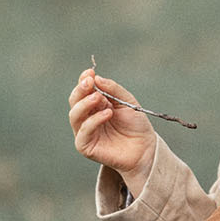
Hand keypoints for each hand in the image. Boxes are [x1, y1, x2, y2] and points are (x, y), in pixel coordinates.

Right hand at [67, 67, 157, 193]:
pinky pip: (84, 131)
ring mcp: (85, 132)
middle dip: (80, 90)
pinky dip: (93, 120)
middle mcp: (87, 117)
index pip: (83, 90)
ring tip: (98, 97)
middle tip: (89, 82)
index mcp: (94, 105)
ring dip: (84, 104)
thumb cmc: (136, 125)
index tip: (89, 72)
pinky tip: (107, 113)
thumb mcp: (127, 102)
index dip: (84, 80)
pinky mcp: (86, 146)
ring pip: (74, 115)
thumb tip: (96, 78)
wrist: (145, 148)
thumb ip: (113, 90)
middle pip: (74, 101)